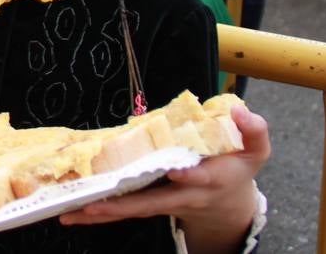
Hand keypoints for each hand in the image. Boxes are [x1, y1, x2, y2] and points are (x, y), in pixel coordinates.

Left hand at [61, 105, 267, 253]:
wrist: (230, 201)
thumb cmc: (239, 167)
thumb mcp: (256, 150)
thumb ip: (254, 130)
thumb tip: (240, 110)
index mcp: (210, 180)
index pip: (198, 178)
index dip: (189, 175)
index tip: (176, 169)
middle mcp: (183, 196)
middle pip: (150, 204)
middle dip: (122, 206)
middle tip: (92, 206)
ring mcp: (164, 203)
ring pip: (131, 210)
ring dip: (100, 213)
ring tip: (68, 215)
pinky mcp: (150, 203)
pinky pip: (124, 209)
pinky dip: (99, 211)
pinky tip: (73, 212)